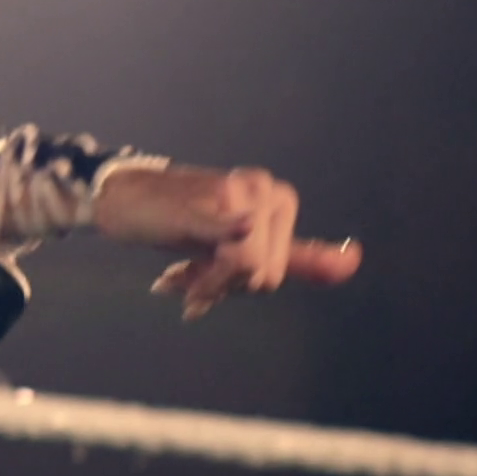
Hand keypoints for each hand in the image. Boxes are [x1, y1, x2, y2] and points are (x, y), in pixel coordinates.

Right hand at [93, 165, 361, 318]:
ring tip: (175, 273)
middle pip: (263, 276)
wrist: (123, 197)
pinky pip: (232, 240)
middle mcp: (268, 190)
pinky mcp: (212, 201)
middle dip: (221, 285)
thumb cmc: (181, 220)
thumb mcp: (240, 245)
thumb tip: (353, 261)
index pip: (275, 273)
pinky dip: (220, 253)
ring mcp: (243, 193)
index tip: (209, 279)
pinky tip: (178, 274)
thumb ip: (298, 257)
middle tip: (185, 275)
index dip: (238, 285)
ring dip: (204, 283)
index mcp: (280, 200)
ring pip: (245, 270)